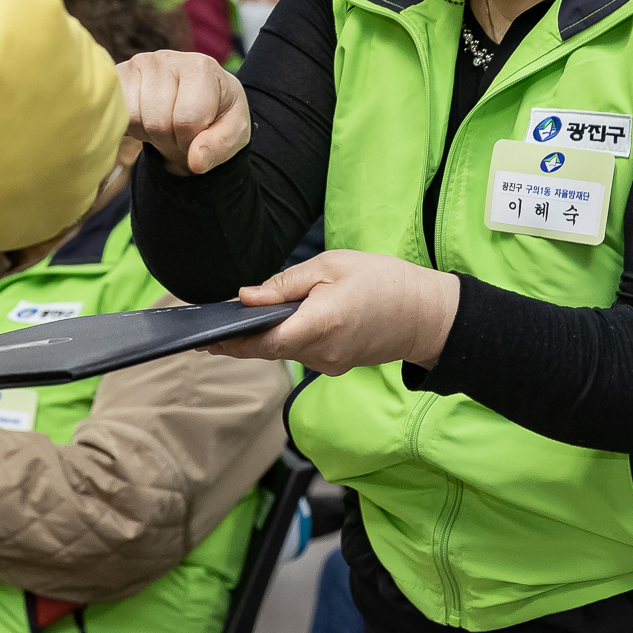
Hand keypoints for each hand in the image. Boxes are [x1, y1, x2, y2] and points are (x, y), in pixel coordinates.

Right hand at [118, 51, 250, 175]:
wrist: (196, 97)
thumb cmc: (217, 113)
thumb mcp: (234, 131)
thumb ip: (220, 147)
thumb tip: (196, 161)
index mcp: (202, 68)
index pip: (188, 120)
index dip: (192, 140)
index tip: (198, 132)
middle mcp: (168, 58)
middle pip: (158, 121)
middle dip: (169, 138)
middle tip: (179, 130)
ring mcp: (140, 63)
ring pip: (134, 118)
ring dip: (149, 133)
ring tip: (163, 121)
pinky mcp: (119, 73)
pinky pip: (116, 112)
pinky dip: (129, 125)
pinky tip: (145, 116)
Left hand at [206, 251, 460, 376]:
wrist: (426, 314)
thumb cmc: (384, 281)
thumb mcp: (333, 266)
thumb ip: (286, 283)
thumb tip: (246, 296)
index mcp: (321, 323)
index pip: (265, 341)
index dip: (232, 342)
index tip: (205, 339)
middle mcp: (322, 352)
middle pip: (269, 350)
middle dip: (239, 341)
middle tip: (209, 332)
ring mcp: (329, 364)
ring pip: (284, 352)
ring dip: (262, 339)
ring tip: (238, 322)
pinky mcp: (336, 366)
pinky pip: (301, 353)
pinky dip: (284, 340)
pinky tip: (277, 325)